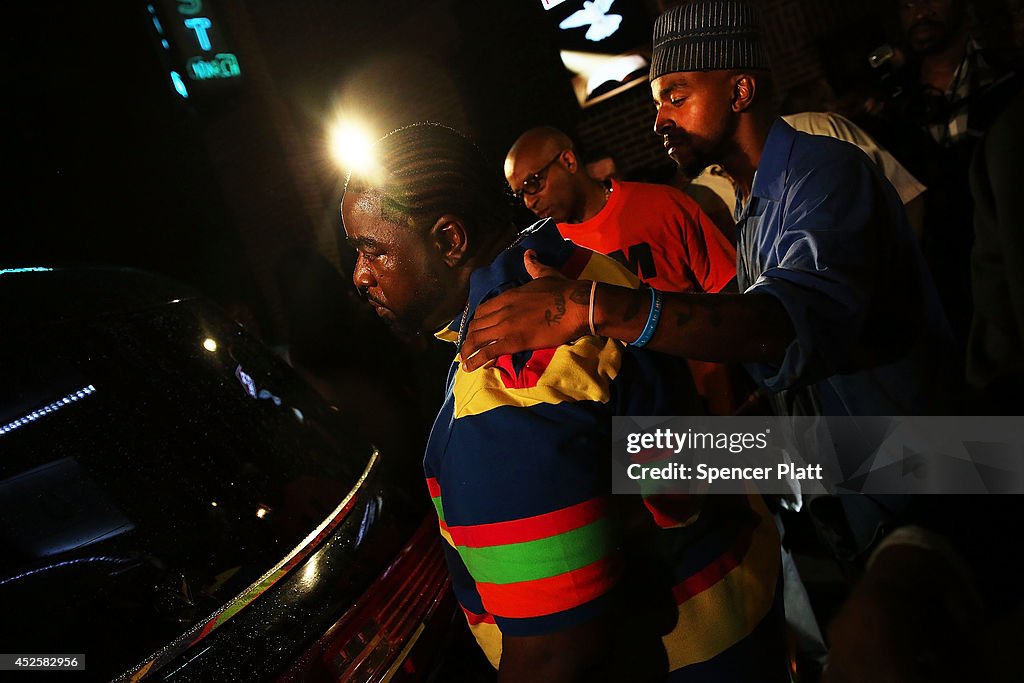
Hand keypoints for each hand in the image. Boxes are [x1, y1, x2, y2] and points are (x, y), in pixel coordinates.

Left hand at [460, 250, 589, 370]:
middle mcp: (503, 310)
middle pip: (476, 325)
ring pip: (477, 338)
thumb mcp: (545, 274)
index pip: (483, 309)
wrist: (576, 305)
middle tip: (469, 346)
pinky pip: (488, 352)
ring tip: (464, 360)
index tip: (476, 328)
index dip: (477, 320)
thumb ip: (534, 266)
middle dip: (470, 337)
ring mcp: (506, 326)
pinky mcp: (514, 342)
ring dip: (467, 350)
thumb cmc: (563, 290)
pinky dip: (475, 360)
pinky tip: (469, 367)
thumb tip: (529, 254)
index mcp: (508, 296)